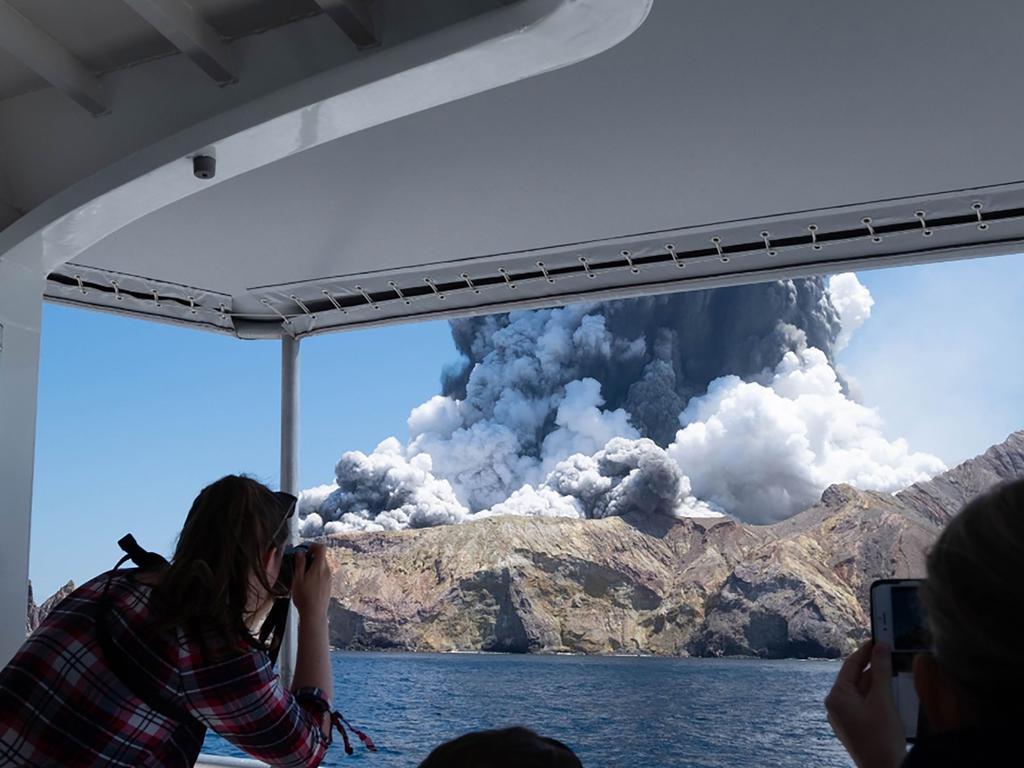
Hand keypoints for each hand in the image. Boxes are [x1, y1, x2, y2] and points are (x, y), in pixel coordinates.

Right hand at [290, 543, 331, 617]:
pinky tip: (308, 583)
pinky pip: (324, 574)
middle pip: (322, 556)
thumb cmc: (304, 597)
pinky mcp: (329, 585)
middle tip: (300, 564)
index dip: (312, 546)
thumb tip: (300, 552)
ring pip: (322, 565)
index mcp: (320, 567)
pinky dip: (316, 573)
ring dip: (313, 566)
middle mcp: (327, 571)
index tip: (304, 551)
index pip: (321, 547)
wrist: (314, 613)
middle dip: (311, 557)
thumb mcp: (298, 579)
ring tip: (303, 576)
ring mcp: (329, 578)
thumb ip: (299, 564)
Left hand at [825, 641, 905, 767]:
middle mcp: (836, 707)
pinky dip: (878, 697)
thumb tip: (880, 647)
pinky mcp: (855, 728)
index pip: (850, 665)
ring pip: (862, 693)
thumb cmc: (881, 738)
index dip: (865, 650)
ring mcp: (844, 719)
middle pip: (856, 679)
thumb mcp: (883, 700)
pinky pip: (865, 705)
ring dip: (878, 683)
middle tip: (891, 653)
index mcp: (836, 697)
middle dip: (874, 668)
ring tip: (896, 671)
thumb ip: (881, 671)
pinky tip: (893, 694)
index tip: (878, 638)